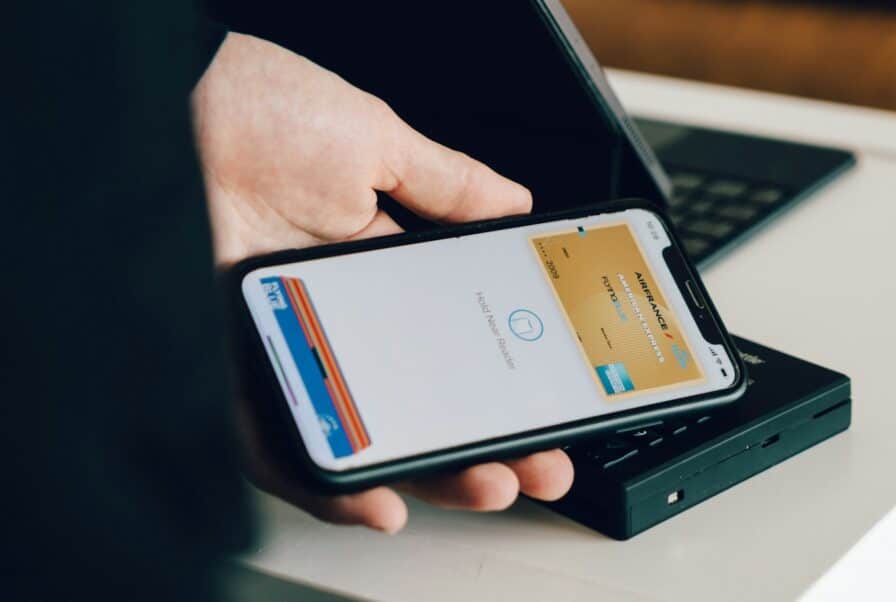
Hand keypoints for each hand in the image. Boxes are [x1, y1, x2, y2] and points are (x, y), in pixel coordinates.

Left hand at [193, 32, 571, 531]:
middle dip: (486, 443)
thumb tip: (513, 207)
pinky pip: (281, 443)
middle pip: (420, 403)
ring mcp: (293, 347)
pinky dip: (326, 481)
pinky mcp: (244, 366)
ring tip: (483, 484)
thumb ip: (449, 183)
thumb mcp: (379, 144)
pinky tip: (375, 499)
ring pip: (364, 434)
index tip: (553, 404)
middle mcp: (339, 319)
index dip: (505, 381)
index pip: (455, 345)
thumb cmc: (263, 112)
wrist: (176, 100)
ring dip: (427, 471)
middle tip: (536, 463)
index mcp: (378, 272)